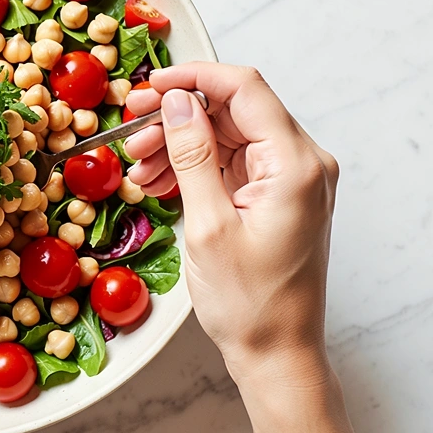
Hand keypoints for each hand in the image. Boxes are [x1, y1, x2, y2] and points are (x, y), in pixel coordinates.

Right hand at [124, 64, 339, 386]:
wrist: (276, 355)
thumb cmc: (251, 304)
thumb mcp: (209, 226)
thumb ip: (193, 155)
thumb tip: (176, 102)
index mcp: (296, 164)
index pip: (244, 88)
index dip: (192, 78)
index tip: (149, 86)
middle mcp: (302, 163)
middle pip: (233, 109)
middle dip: (176, 115)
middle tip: (131, 130)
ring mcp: (290, 180)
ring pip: (226, 134)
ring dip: (179, 142)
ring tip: (138, 165)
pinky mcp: (275, 196)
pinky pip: (230, 162)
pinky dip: (193, 166)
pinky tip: (158, 180)